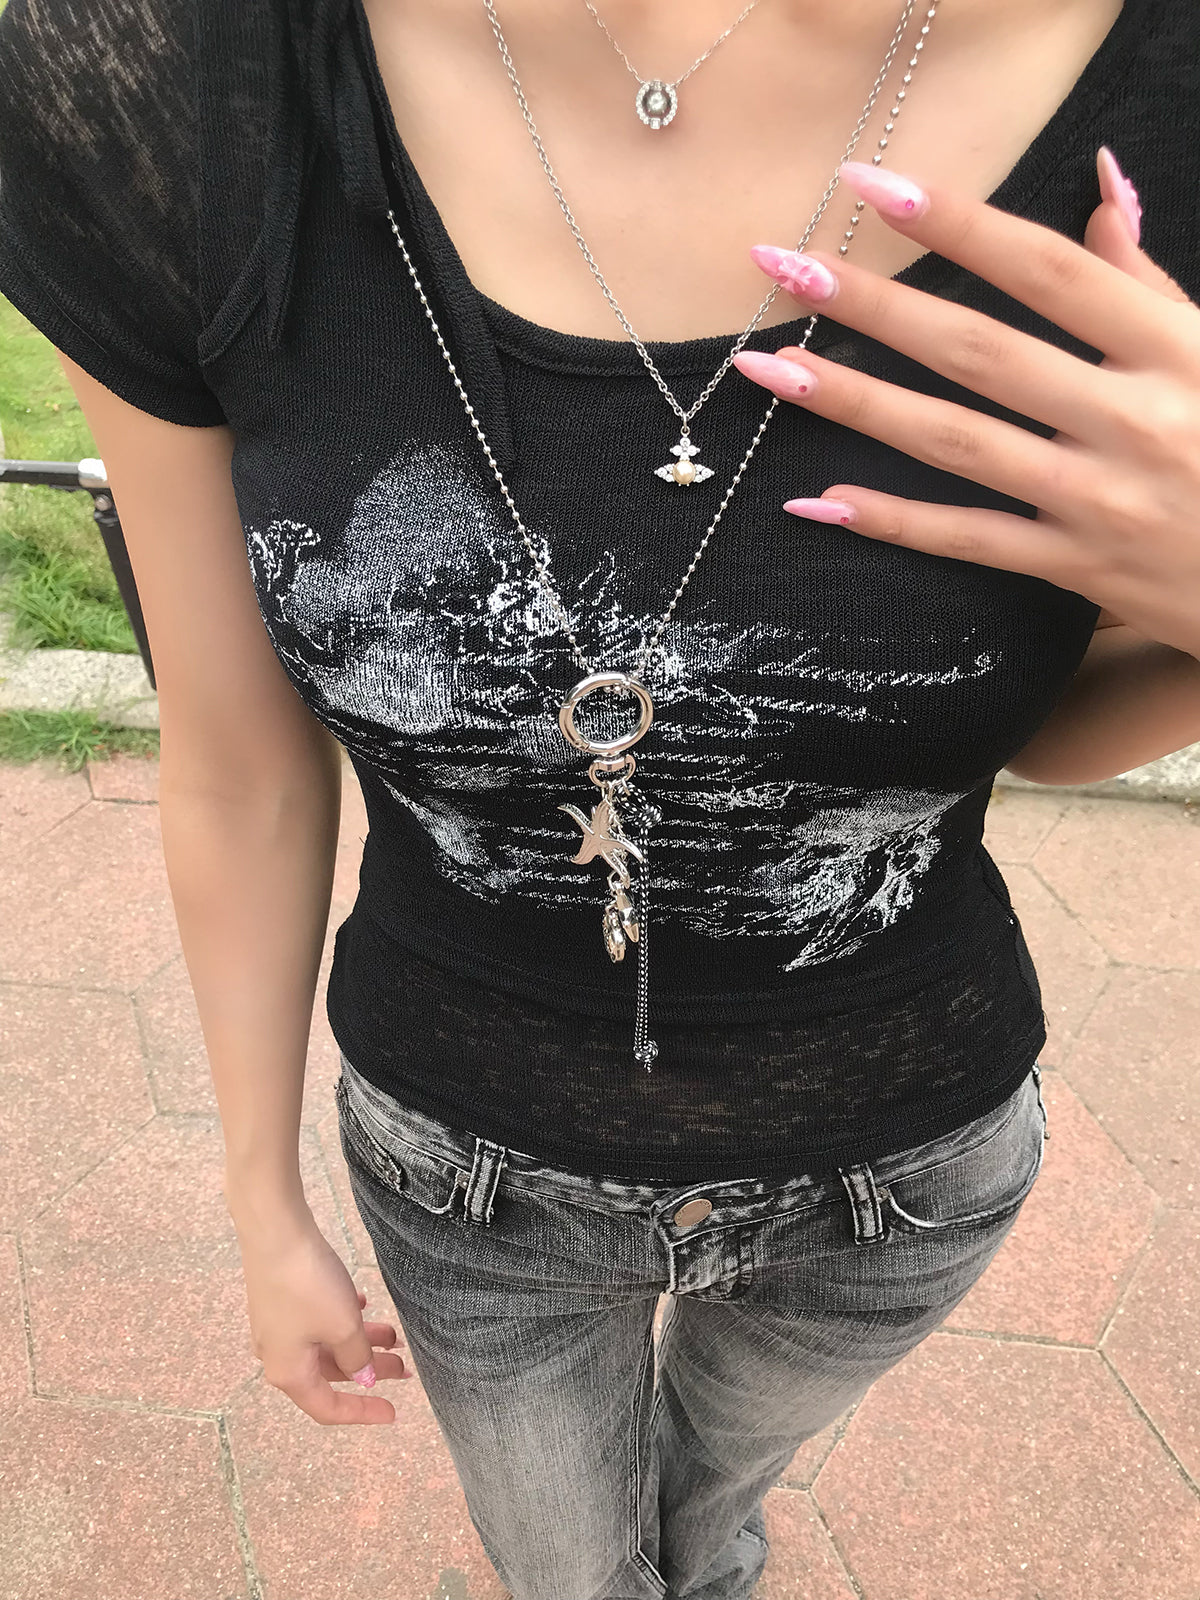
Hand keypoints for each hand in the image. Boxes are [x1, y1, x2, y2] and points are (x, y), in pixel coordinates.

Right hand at [238, 1214, 409, 1424]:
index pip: (327, 1408)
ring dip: (359, 1342)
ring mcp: (276, 1326)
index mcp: (289, 1373)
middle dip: (368, 1371)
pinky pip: (316, 1321)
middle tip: (404, 1366)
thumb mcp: (343, 1327)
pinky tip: (361, 1304)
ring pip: (325, 1345)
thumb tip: (362, 1378)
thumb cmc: (310, 1287)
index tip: (393, 1412)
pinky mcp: (280, 1300)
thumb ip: (357, 1357)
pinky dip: (341, 1320)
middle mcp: (278, 1355)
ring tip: (393, 1333)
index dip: (361, 1413)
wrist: (275, 1232)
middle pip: (329, 1374)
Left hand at [731, 148, 1199, 659]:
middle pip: (979, 350)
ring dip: (854, 404)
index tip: (870, 185)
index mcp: (1173, 348)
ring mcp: (1099, 501)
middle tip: (781, 267)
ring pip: (957, 443)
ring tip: (770, 371)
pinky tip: (817, 499)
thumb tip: (1100, 183)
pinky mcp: (1079, 568)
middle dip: (873, 305)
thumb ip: (1146, 280)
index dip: (955, 223)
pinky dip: (893, 521)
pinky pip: (969, 539)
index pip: (1046, 270)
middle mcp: (1130, 418)